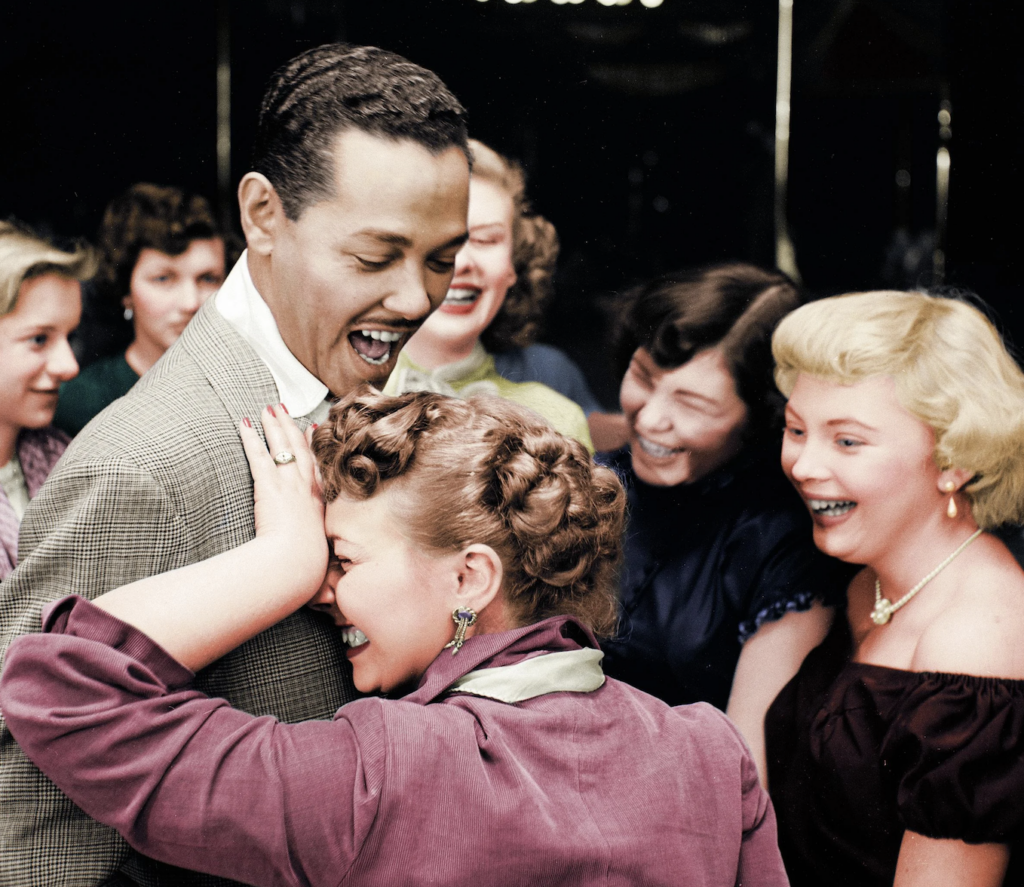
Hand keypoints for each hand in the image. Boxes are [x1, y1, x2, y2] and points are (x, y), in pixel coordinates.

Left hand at [239, 405, 327, 594]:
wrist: (295, 565)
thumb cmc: (305, 569)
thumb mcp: (316, 564)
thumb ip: (316, 568)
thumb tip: (322, 594)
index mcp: (318, 504)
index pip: (317, 468)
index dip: (313, 446)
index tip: (311, 429)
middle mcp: (306, 489)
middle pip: (300, 449)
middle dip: (291, 426)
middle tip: (284, 408)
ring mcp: (289, 486)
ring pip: (282, 447)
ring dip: (274, 425)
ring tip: (267, 408)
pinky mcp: (269, 487)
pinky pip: (259, 457)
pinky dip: (251, 439)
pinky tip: (244, 425)